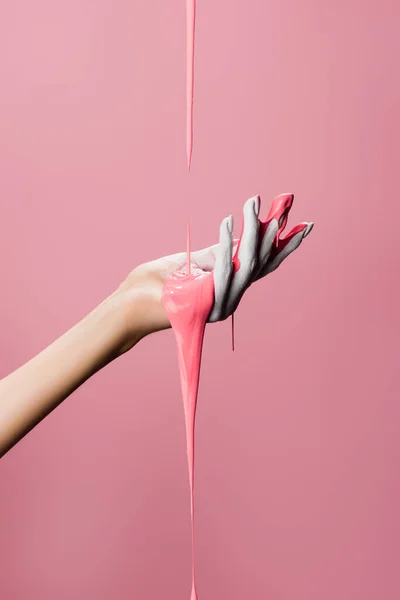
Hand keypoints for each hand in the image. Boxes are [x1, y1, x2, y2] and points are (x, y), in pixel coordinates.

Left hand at [113, 193, 312, 345]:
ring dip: (252, 232)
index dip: (284, 246)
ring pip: (246, 266)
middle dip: (274, 232)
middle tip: (284, 202)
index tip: (305, 226)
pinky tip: (229, 221)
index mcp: (228, 288)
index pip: (263, 265)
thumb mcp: (190, 262)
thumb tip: (236, 237)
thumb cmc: (155, 282)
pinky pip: (223, 270)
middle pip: (262, 264)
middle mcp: (229, 298)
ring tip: (253, 203)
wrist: (129, 304)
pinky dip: (227, 244)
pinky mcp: (206, 303)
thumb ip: (215, 253)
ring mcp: (219, 304)